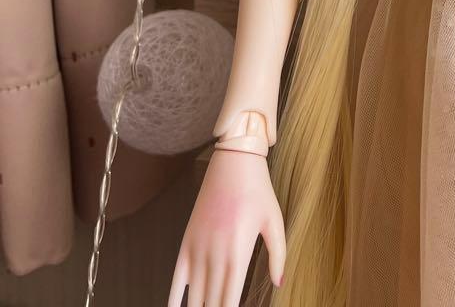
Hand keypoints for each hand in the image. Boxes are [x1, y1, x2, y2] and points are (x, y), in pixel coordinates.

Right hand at [168, 148, 285, 306]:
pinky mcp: (186, 243)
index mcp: (239, 254)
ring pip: (194, 297)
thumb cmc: (258, 192)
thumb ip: (278, 255)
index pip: (230, 301)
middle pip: (211, 303)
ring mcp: (198, 250)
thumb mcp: (274, 221)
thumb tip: (279, 283)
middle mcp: (216, 256)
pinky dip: (173, 300)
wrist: (233, 164)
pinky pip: (176, 280)